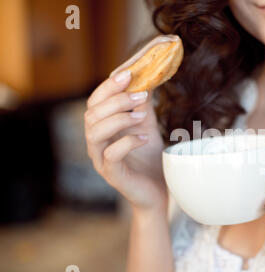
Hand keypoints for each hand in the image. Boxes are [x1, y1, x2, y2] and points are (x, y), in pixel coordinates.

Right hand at [85, 70, 167, 212]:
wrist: (158, 190)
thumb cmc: (149, 157)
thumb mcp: (147, 125)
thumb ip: (143, 105)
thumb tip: (146, 78)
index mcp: (102, 127)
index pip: (95, 102)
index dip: (109, 86)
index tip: (129, 74)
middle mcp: (96, 142)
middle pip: (92, 114)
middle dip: (115, 100)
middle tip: (139, 94)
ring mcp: (101, 159)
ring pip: (96, 132)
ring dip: (119, 118)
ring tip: (142, 115)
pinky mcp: (112, 175)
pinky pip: (111, 155)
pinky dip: (128, 142)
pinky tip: (144, 139)